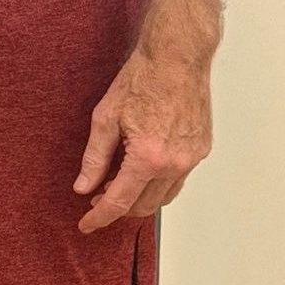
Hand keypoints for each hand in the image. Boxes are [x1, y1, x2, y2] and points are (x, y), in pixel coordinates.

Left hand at [74, 45, 213, 232]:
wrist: (177, 58)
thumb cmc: (142, 80)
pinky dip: (158, 183)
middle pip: (143, 206)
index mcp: (147, 157)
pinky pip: (178, 179)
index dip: (99, 218)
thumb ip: (94, 159)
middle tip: (97, 196)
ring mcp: (192, 158)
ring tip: (117, 184)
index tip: (86, 225)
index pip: (119, 202)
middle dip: (118, 208)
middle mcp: (175, 163)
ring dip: (139, 199)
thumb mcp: (105, 119)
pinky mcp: (201, 150)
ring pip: (163, 196)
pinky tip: (141, 170)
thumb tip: (83, 187)